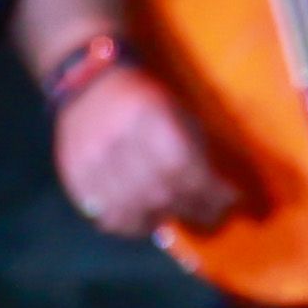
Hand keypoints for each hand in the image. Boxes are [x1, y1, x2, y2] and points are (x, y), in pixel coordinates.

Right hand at [53, 66, 241, 238]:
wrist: (89, 81)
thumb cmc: (145, 98)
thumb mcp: (176, 109)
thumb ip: (195, 149)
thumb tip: (219, 193)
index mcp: (148, 116)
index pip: (186, 169)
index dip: (213, 192)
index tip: (231, 200)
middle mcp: (118, 140)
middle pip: (163, 193)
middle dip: (195, 209)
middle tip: (211, 215)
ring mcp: (92, 162)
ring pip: (135, 211)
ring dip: (163, 219)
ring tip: (177, 214)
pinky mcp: (75, 177)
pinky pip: (107, 217)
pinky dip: (131, 226)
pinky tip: (145, 219)